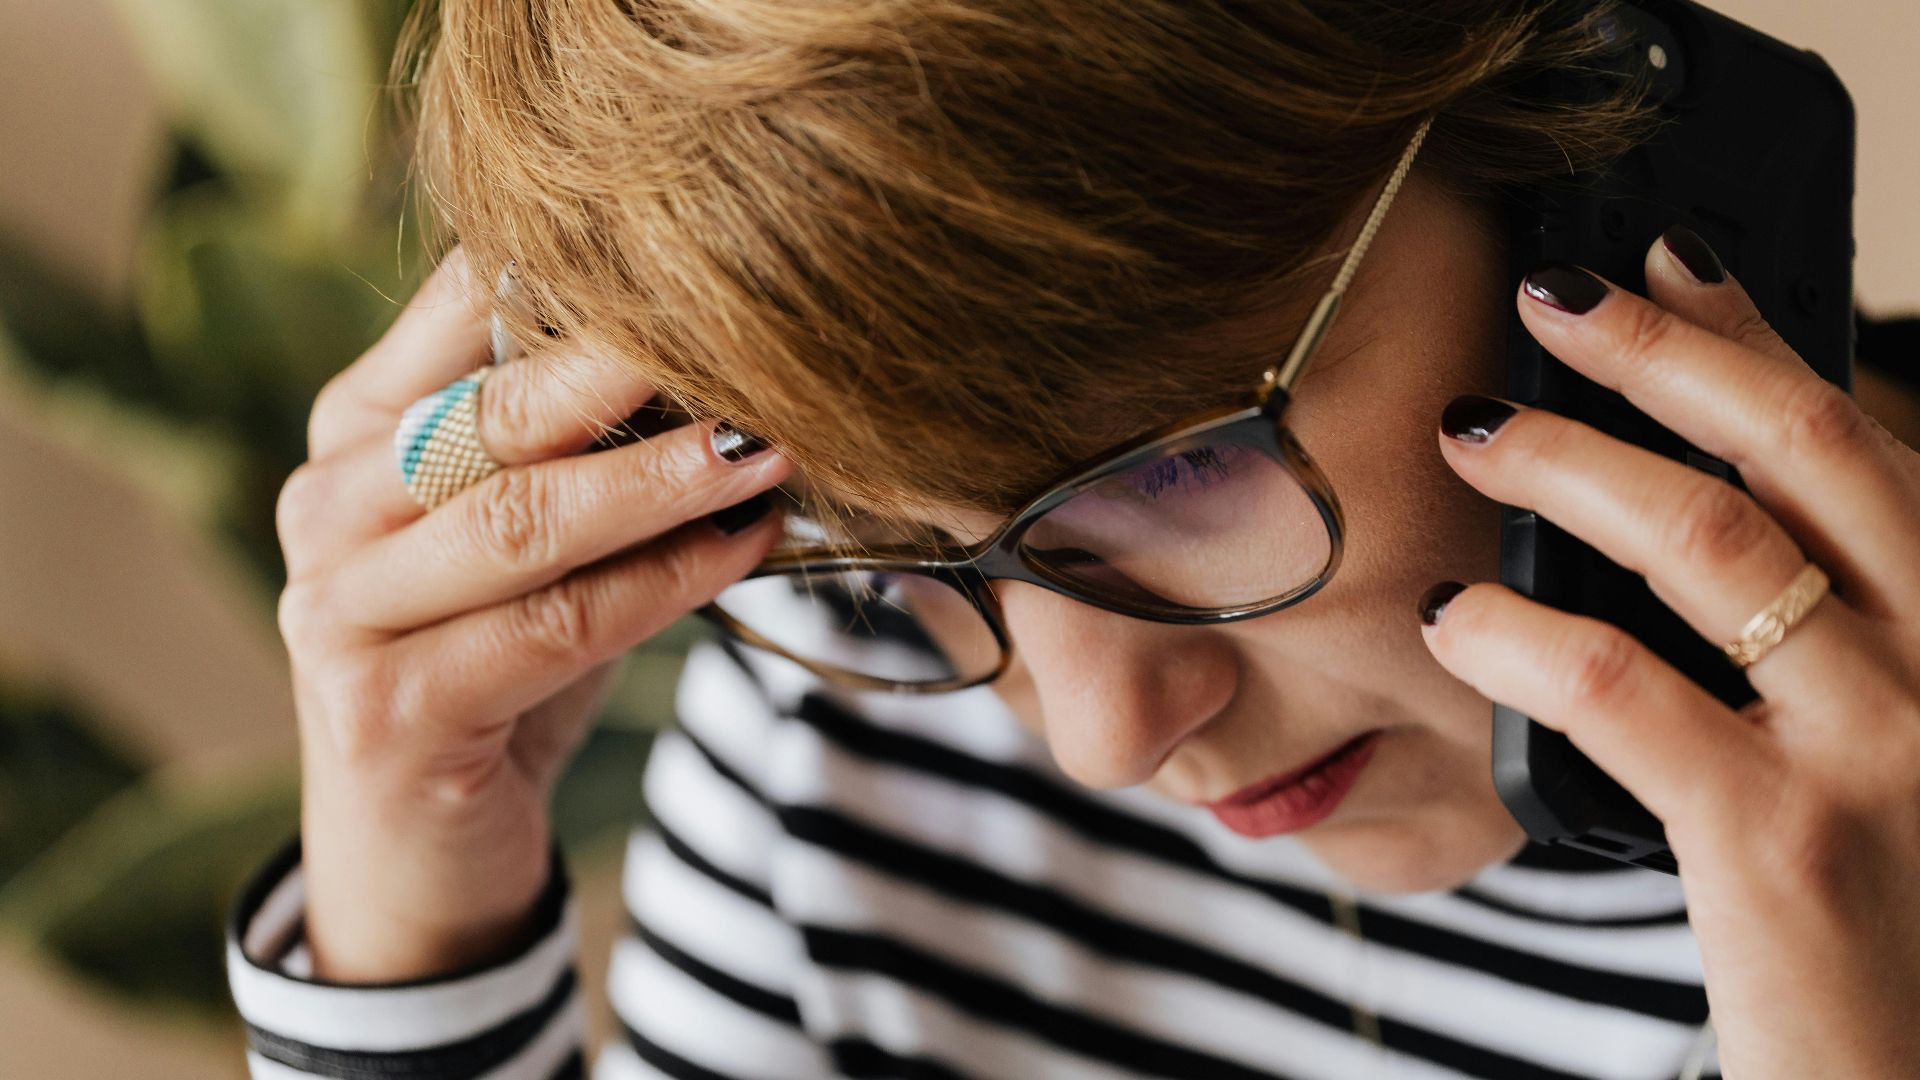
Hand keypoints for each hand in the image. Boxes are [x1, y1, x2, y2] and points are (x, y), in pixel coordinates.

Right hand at [276, 247, 788, 981]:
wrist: (420, 848)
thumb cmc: (496, 662)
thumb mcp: (530, 538)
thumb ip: (582, 449)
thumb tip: (731, 361)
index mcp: (356, 430)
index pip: (457, 311)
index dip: (575, 274)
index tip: (700, 250)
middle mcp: (327, 504)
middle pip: (491, 413)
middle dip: (627, 369)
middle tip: (748, 336)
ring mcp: (340, 609)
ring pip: (523, 520)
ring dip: (661, 481)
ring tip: (766, 447)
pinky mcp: (386, 708)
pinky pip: (552, 626)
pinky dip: (661, 584)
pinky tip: (741, 550)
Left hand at [1418, 228, 1919, 1078]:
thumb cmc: (1885, 913)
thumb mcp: (1879, 742)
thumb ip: (1813, 624)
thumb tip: (1680, 504)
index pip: (1858, 438)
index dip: (1754, 333)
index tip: (1660, 260)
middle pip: (1804, 446)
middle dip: (1664, 353)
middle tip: (1547, 299)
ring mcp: (1880, 747)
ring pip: (1712, 543)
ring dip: (1575, 465)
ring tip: (1473, 432)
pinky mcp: (1783, 840)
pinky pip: (1626, 688)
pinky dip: (1523, 632)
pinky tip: (1457, 616)